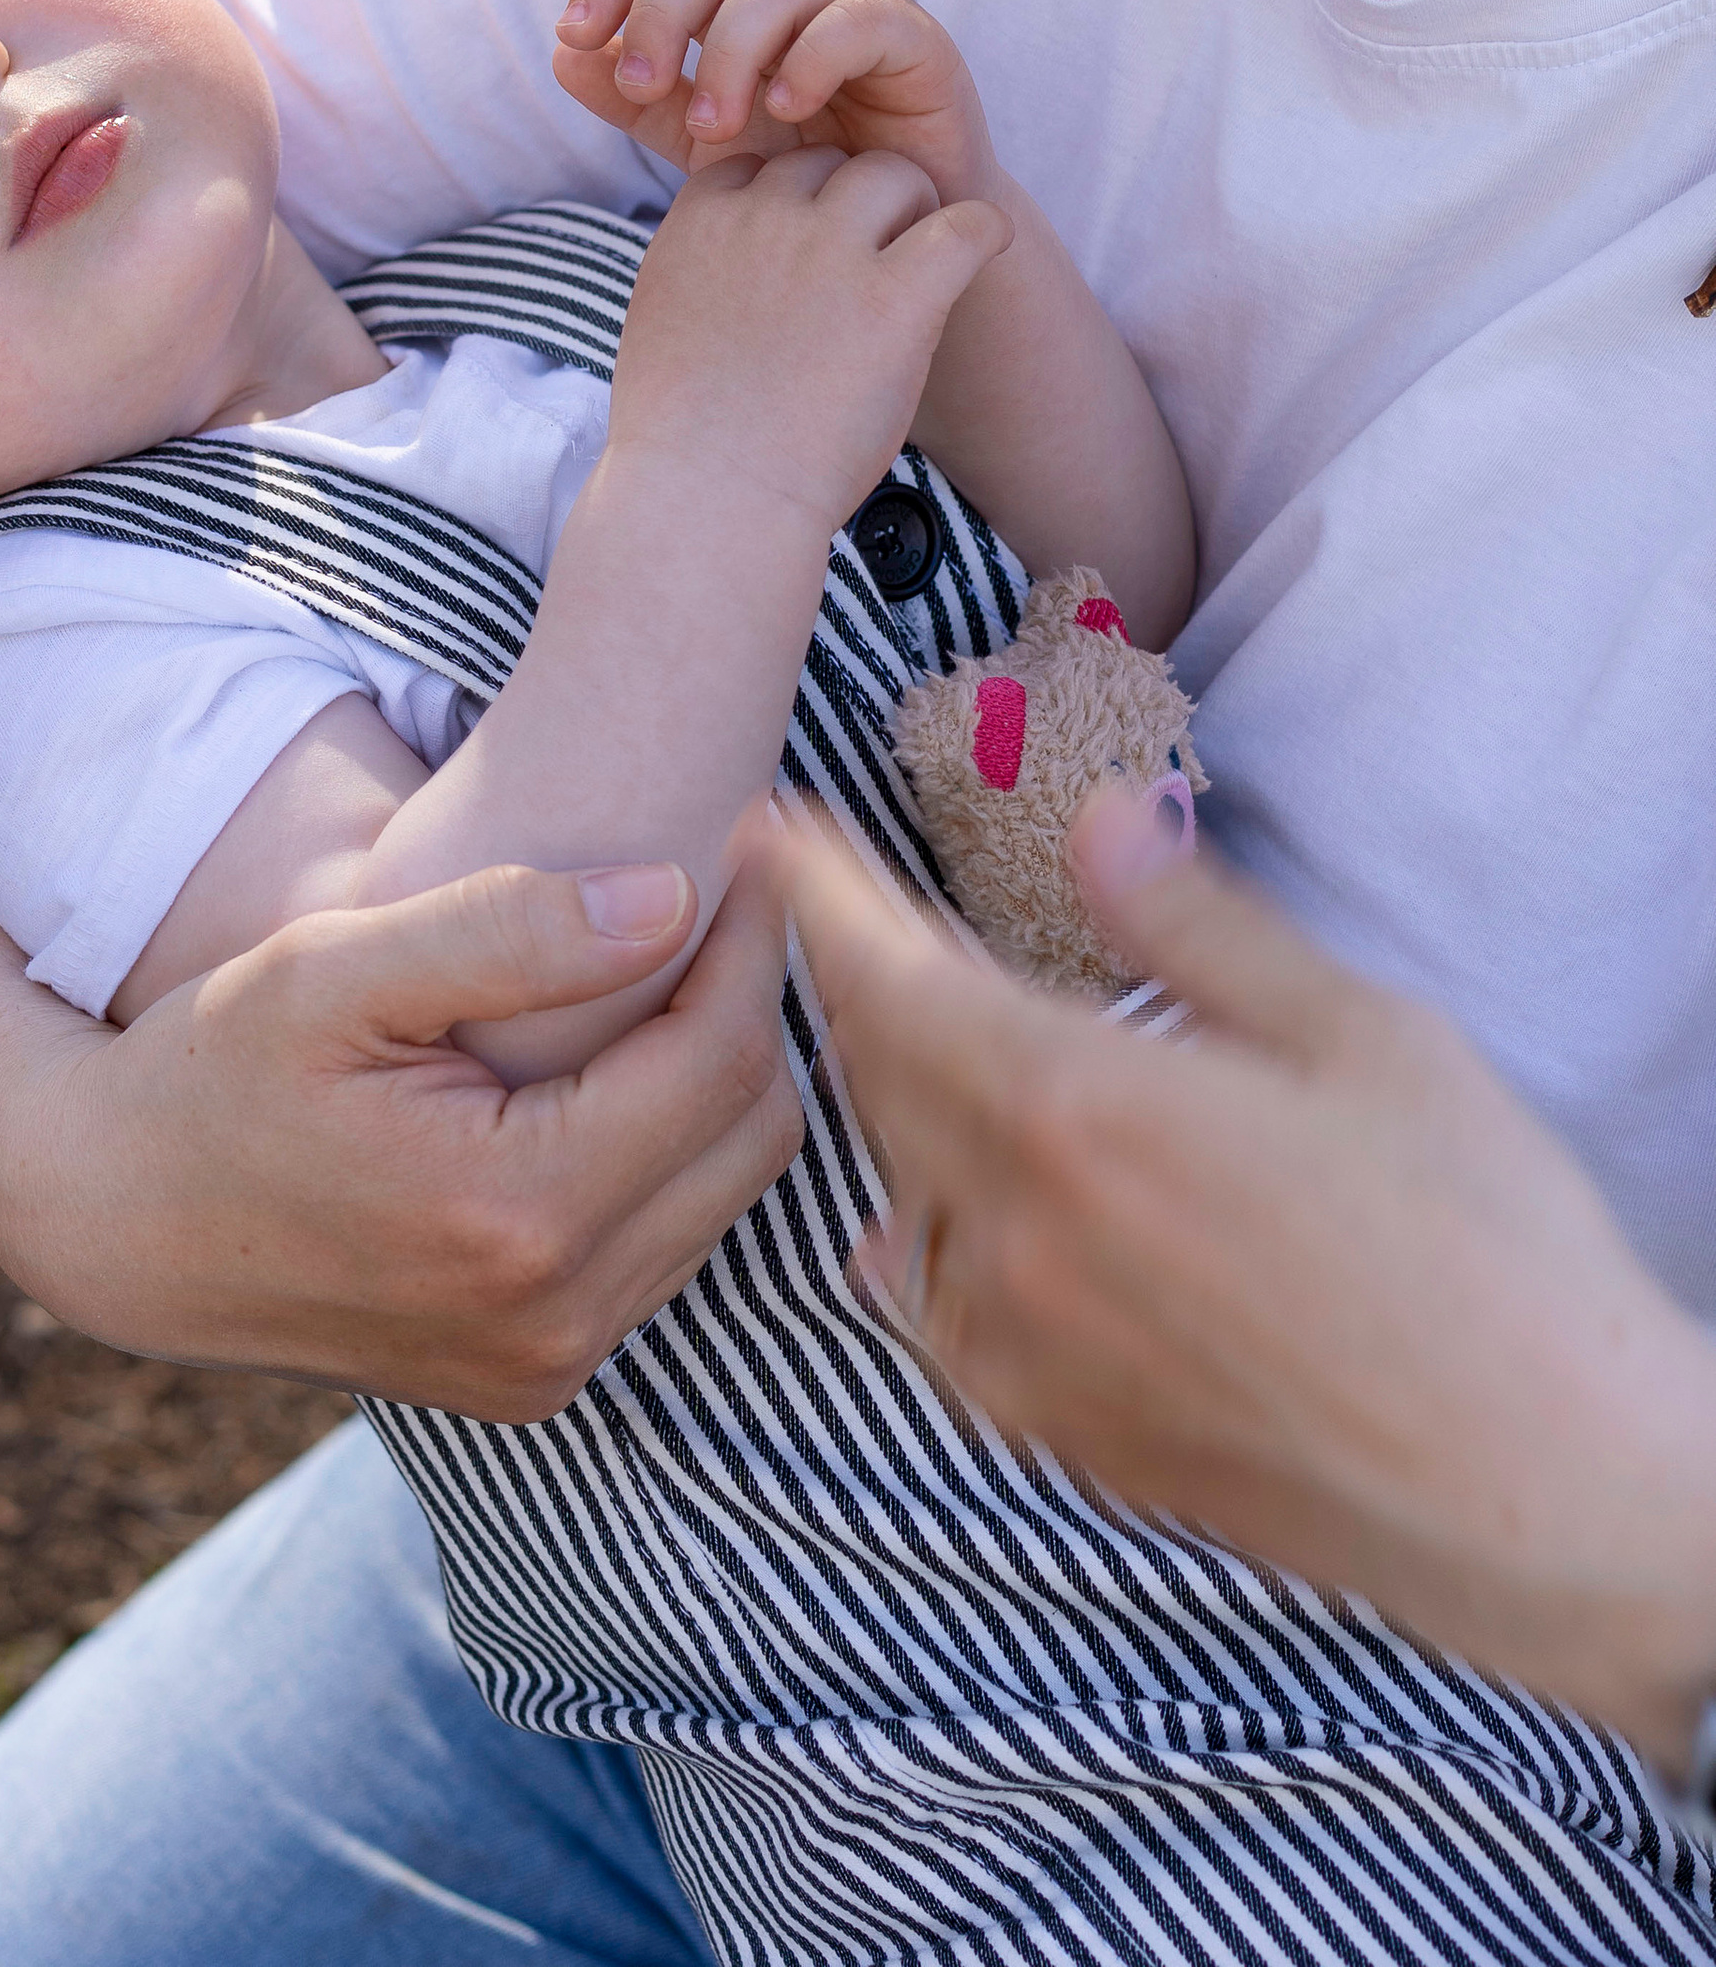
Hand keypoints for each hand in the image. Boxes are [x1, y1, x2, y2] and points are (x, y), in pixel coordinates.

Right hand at [0, 604, 803, 1416]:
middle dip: (756, 1001)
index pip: (717, 1057)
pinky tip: (622, 1057)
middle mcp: (553, 1315)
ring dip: (719, 1074)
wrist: (118, 1220)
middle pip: (748, 1134)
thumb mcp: (334, 971)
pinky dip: (671, 1146)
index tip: (750, 840)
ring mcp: (548, 1362)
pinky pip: (665, 1243)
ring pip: (722, 1194)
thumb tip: (670, 896)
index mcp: (515, 1210)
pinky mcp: (536, 1376)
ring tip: (684, 956)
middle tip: (731, 889)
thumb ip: (503, 930)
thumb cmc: (214, 1066)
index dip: (752, 936)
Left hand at [556, 0, 1001, 204]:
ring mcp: (856, 7)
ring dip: (731, 48)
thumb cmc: (803, 180)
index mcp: (736, 2)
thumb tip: (561, 55)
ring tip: (712, 126)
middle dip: (663, 10)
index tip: (574, 34)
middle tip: (638, 82)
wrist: (897, 238)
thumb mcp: (704, 143)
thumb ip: (638, 102)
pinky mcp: (917, 42)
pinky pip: (860, 20)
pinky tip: (786, 107)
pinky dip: (814, 56)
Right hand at [610, 142, 1009, 531]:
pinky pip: (964, 226)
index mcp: (701, 223)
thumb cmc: (681, 442)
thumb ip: (701, 276)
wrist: (708, 498)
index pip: (757, 166)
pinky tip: (988, 247)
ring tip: (923, 262)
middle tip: (872, 259)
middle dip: (848, 199)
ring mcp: (831, 251)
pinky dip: (984, 230)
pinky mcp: (898, 298)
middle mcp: (765, 218)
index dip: (787, 202)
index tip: (804, 248)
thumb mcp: (661, 325)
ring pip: (892, 174)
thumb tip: (737, 276)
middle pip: (825, 162)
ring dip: (912, 206)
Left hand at [785, 797, 1715, 1768]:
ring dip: (903, 1110)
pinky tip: (946, 1220)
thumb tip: (1095, 820)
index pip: (890, 975)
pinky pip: (946, 1313)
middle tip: (857, 916)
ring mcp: (1033, 1352)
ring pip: (905, 1194)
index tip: (773, 835)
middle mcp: (1022, 1233)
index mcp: (1082, 1109)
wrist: (1546, 1498)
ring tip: (926, 1044)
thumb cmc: (1480, 1247)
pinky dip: (931, 1238)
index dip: (820, 896)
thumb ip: (1197, 926)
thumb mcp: (1358, 1034)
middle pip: (881, 1079)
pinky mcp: (1067, 1437)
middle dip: (862, 985)